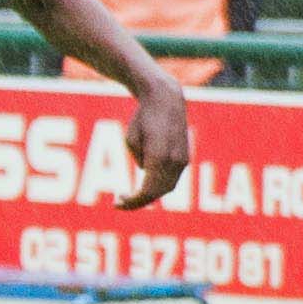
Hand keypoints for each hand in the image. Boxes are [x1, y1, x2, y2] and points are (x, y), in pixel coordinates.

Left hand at [117, 77, 191, 207]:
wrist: (166, 100)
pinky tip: (146, 183)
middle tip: (121, 202)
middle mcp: (174, 161)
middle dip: (139, 201)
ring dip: (150, 194)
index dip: (132, 202)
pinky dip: (159, 185)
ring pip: (168, 188)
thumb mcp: (131, 139)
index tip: (117, 203)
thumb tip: (146, 172)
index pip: (146, 191)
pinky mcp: (185, 158)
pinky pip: (173, 179)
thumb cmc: (143, 117)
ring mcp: (182, 160)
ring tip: (132, 194)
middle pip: (157, 193)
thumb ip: (139, 160)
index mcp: (158, 157)